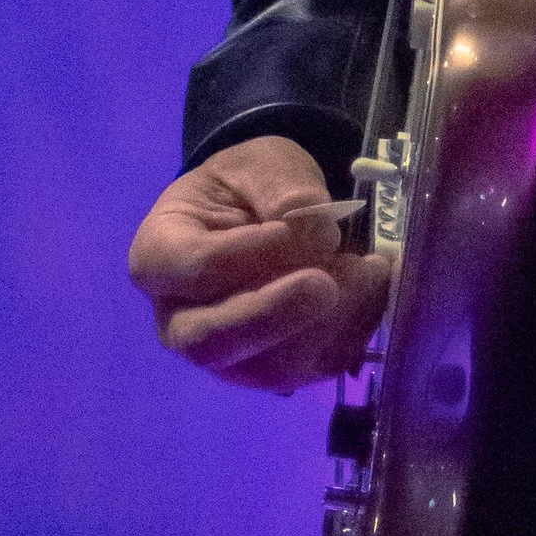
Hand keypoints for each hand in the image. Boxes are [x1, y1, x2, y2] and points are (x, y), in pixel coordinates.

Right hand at [127, 133, 391, 395]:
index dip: (247, 255)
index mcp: (160, 256)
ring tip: (368, 269)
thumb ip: (278, 185)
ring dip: (326, 325)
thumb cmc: (247, 186)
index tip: (296, 228)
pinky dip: (352, 333)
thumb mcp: (259, 162)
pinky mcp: (273, 372)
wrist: (263, 214)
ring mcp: (226, 356)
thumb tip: (310, 223)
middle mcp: (180, 319)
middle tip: (326, 285)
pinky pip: (311, 371)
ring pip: (266, 368)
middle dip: (274, 315)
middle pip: (211, 342)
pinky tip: (375, 289)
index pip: (193, 269)